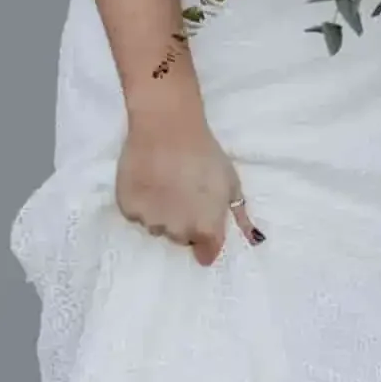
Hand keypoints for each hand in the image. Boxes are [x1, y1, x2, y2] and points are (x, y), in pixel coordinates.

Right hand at [116, 114, 260, 264]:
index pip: (206, 253)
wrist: (167, 127)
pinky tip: (147, 181)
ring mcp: (151, 222)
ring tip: (164, 183)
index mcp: (206, 228)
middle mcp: (177, 232)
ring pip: (157, 226)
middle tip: (184, 193)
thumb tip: (252, 239)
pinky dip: (141, 203)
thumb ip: (239, 215)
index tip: (203, 221)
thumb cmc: (206, 154)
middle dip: (184, 222)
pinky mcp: (128, 209)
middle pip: (181, 238)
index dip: (207, 240)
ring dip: (162, 213)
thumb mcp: (231, 183)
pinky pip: (136, 214)